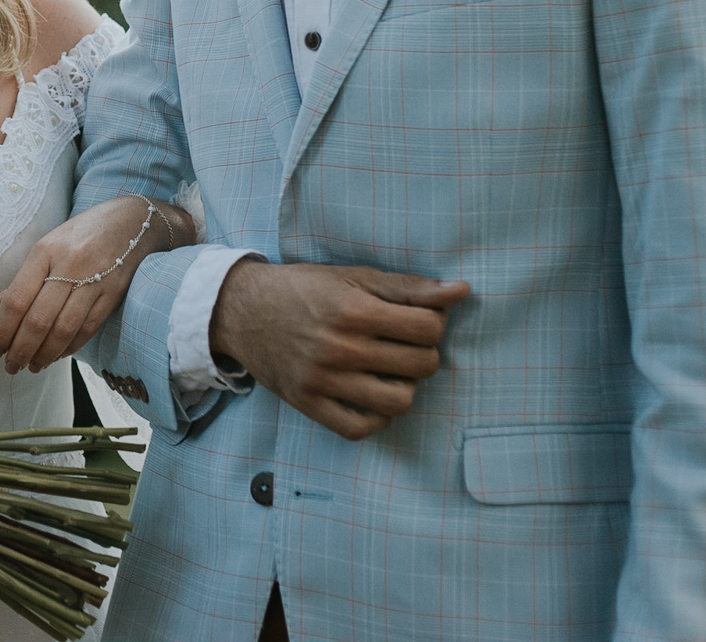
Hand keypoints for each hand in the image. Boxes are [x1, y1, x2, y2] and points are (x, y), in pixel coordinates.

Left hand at [0, 194, 192, 374]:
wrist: (132, 221)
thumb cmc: (80, 236)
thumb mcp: (45, 250)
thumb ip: (16, 283)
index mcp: (46, 251)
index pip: (17, 299)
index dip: (3, 330)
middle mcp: (70, 265)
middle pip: (39, 319)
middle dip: (20, 349)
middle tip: (10, 366)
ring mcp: (94, 280)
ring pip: (63, 329)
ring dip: (44, 355)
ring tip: (32, 366)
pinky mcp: (113, 295)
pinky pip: (87, 330)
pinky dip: (69, 348)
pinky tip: (56, 355)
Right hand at [210, 261, 468, 440]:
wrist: (242, 310)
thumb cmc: (303, 289)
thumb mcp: (353, 277)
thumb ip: (408, 287)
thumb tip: (462, 291)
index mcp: (354, 310)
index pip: (429, 329)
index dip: (435, 323)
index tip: (418, 320)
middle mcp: (340, 348)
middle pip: (421, 365)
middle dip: (422, 353)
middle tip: (403, 344)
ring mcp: (324, 381)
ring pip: (399, 402)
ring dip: (404, 386)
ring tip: (390, 371)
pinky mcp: (309, 404)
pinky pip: (361, 428)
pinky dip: (376, 417)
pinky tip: (371, 394)